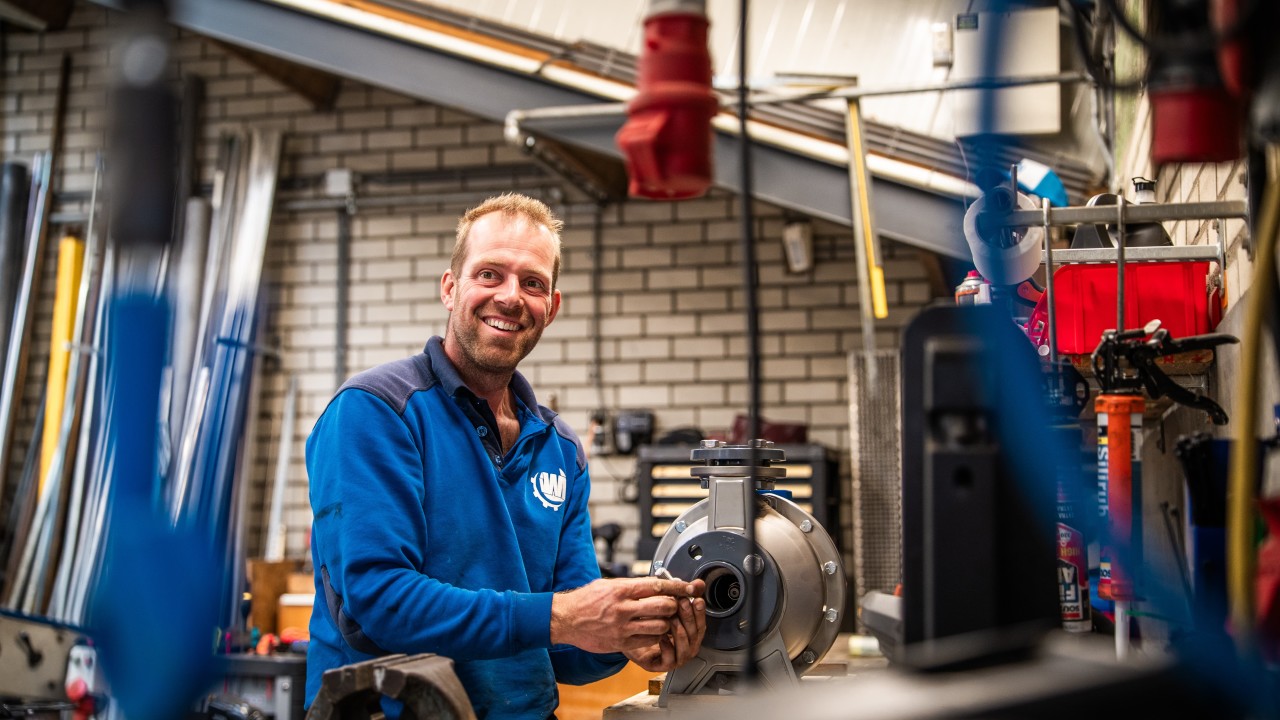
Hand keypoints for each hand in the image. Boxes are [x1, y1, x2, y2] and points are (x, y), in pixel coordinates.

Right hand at [550, 577, 703, 654]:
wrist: (566, 619)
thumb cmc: (587, 599)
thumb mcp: (608, 584)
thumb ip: (632, 585)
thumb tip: (657, 584)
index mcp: (621, 589)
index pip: (658, 586)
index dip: (677, 587)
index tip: (689, 587)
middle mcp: (623, 608)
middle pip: (663, 606)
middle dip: (674, 605)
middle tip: (675, 605)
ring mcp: (622, 627)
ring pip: (660, 625)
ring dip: (667, 622)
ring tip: (664, 618)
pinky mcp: (621, 643)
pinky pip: (649, 640)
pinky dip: (656, 636)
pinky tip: (653, 631)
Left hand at [623, 594, 706, 671]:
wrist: (627, 635)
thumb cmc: (648, 620)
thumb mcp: (665, 603)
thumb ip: (682, 593)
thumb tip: (698, 583)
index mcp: (689, 633)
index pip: (700, 624)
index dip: (700, 612)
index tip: (696, 599)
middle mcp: (686, 646)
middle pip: (695, 635)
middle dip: (689, 618)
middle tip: (682, 604)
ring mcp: (676, 657)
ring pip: (686, 649)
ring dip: (680, 633)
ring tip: (671, 619)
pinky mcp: (662, 665)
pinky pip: (670, 660)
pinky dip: (667, 648)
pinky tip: (661, 636)